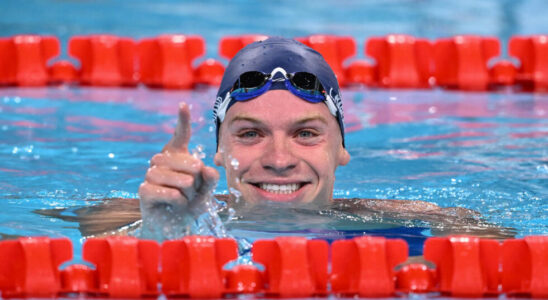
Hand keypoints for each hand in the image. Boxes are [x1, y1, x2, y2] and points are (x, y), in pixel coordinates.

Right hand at [138, 103, 218, 235]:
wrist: (176, 225)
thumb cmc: (191, 203)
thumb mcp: (206, 190)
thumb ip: (211, 178)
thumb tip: (206, 168)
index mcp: (176, 156)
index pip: (180, 135)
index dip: (183, 120)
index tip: (184, 105)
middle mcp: (161, 161)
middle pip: (186, 161)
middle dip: (196, 179)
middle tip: (193, 189)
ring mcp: (150, 174)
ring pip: (177, 178)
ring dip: (187, 192)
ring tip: (185, 198)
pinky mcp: (144, 190)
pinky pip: (167, 192)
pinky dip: (178, 200)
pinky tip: (177, 204)